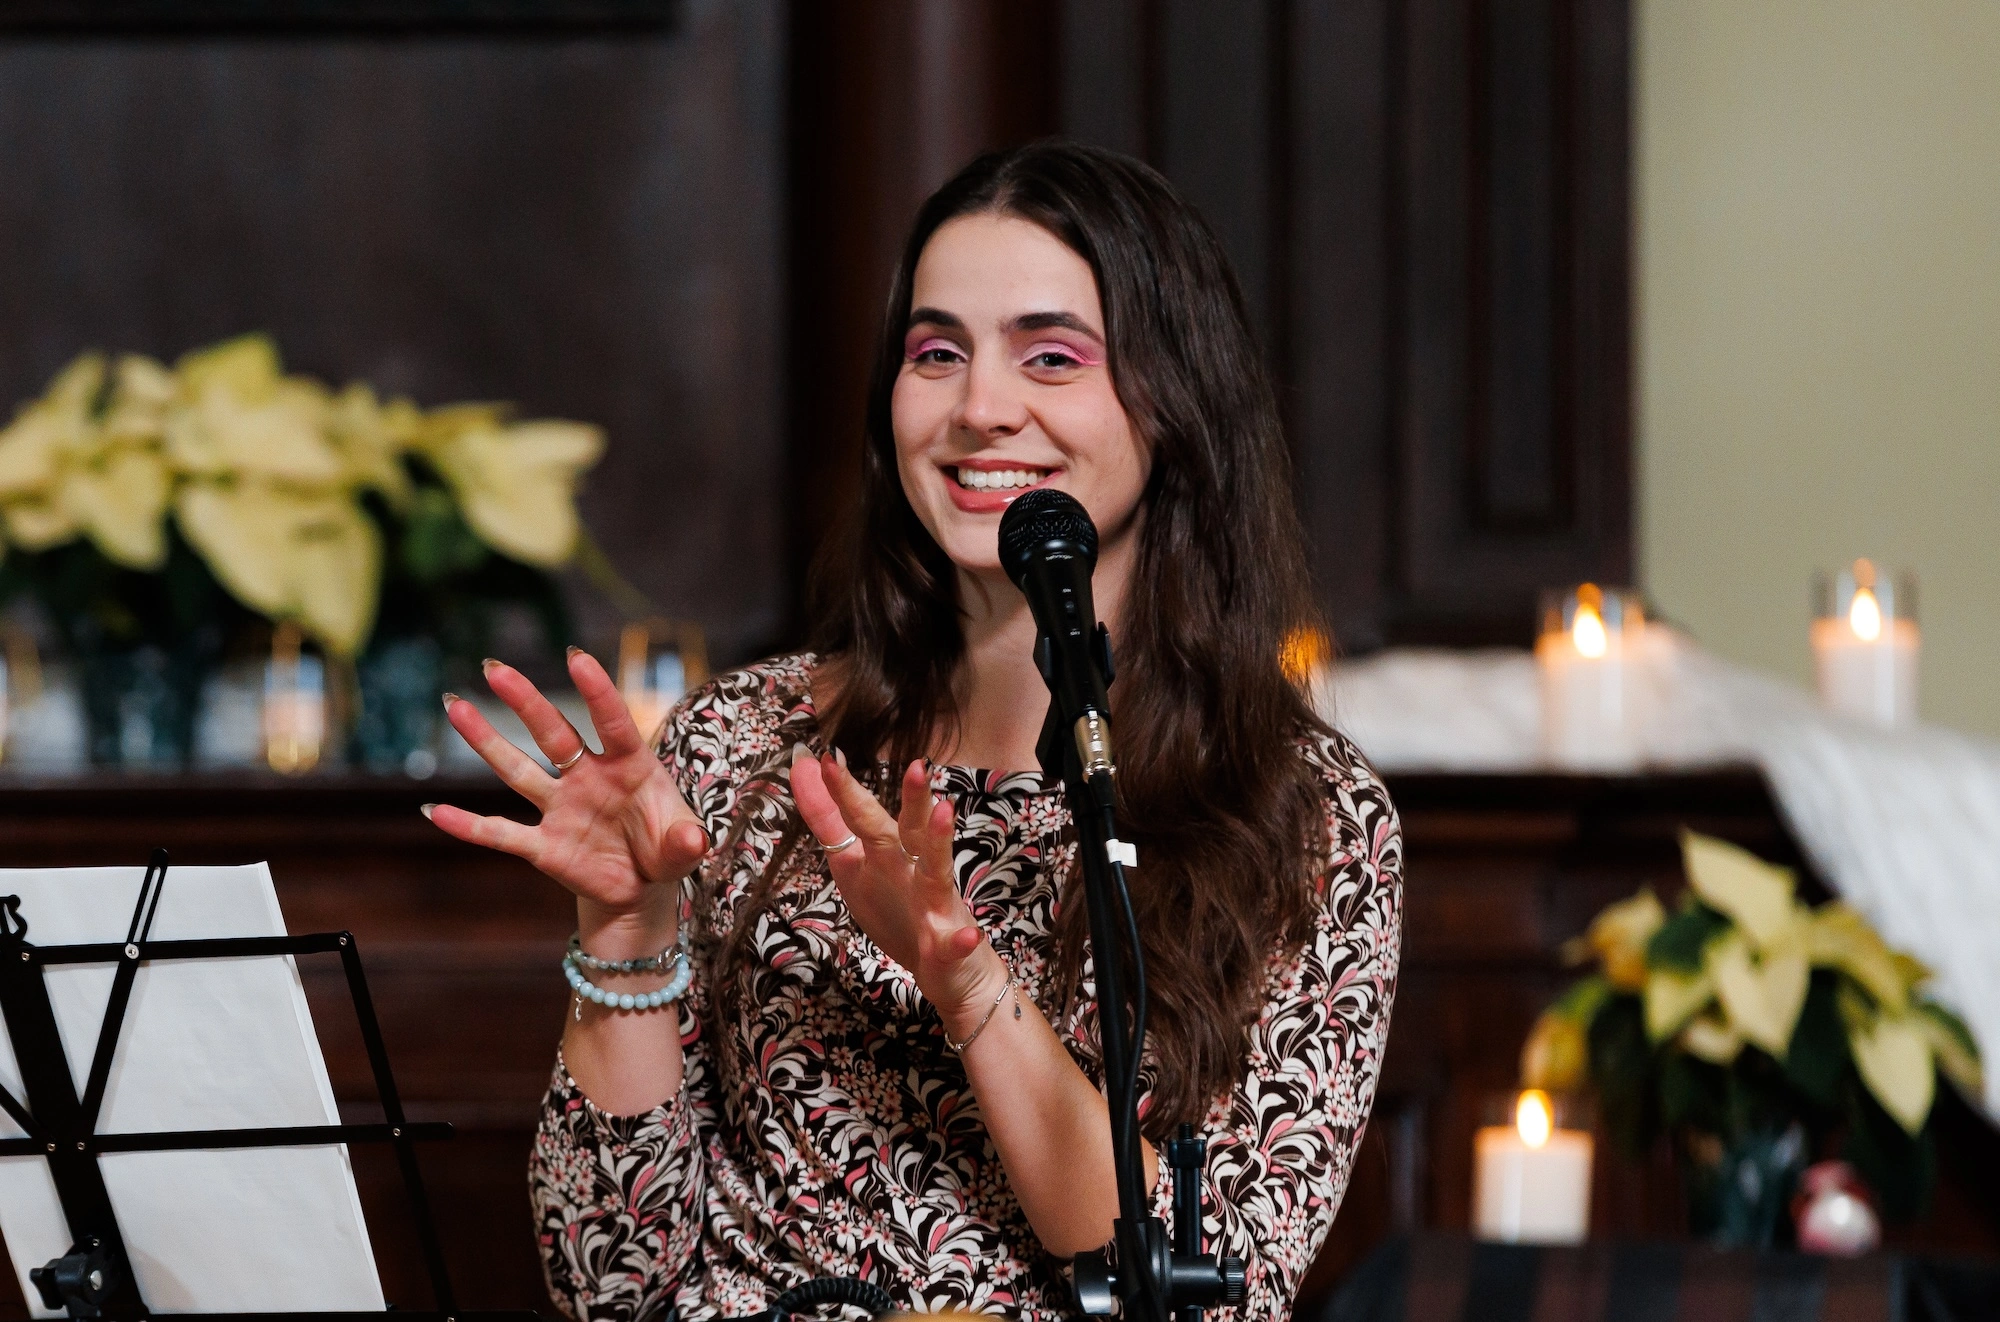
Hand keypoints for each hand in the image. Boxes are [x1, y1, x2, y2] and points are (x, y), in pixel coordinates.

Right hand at [426, 649, 708, 945]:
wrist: (641, 888)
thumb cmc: (665, 849)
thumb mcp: (684, 847)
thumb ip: (686, 841)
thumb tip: (693, 842)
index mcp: (630, 766)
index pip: (612, 723)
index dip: (596, 692)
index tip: (576, 657)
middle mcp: (588, 777)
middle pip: (553, 733)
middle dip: (526, 701)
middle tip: (494, 667)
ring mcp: (561, 808)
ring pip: (518, 769)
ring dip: (486, 741)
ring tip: (454, 706)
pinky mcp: (543, 846)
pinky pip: (501, 833)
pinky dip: (469, 825)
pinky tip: (434, 811)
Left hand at [789, 746, 1002, 1026]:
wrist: (951, 970)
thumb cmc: (903, 912)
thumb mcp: (857, 864)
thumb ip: (830, 820)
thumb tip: (806, 769)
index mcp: (887, 857)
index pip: (866, 818)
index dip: (845, 793)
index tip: (823, 759)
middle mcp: (913, 873)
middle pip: (907, 834)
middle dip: (911, 800)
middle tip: (914, 765)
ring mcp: (935, 909)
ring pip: (938, 873)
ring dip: (940, 845)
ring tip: (945, 812)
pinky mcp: (949, 948)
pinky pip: (955, 945)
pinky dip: (961, 941)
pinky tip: (967, 937)